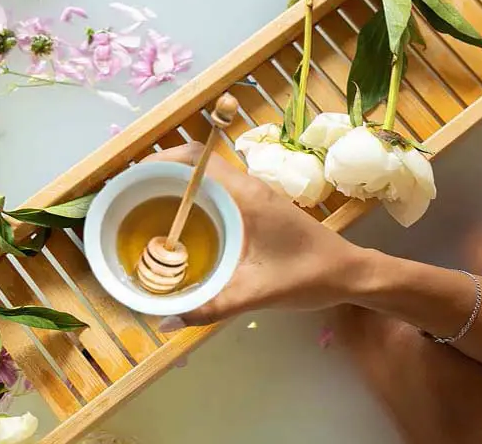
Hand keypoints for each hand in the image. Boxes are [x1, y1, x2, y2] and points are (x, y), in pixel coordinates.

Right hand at [143, 144, 371, 330]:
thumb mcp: (256, 293)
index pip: (195, 159)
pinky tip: (182, 226)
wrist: (351, 272)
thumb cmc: (309, 275)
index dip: (159, 161)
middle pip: (195, 163)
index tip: (131, 179)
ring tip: (147, 209)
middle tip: (130, 198)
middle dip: (160, 173)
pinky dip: (194, 198)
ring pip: (206, 176)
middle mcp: (247, 186)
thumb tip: (164, 322)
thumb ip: (210, 307)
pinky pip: (217, 191)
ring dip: (177, 184)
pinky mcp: (257, 206)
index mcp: (245, 195)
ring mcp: (253, 194)